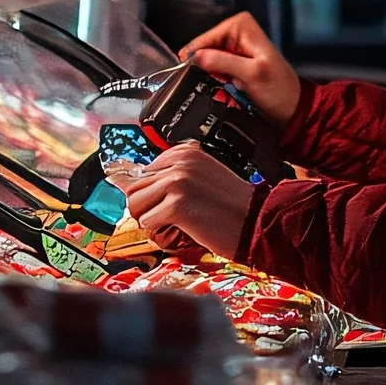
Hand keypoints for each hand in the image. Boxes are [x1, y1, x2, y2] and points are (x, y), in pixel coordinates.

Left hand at [109, 142, 255, 260]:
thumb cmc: (232, 206)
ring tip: (177, 222)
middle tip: (174, 217)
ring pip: (135, 205)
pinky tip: (183, 228)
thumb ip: (171, 176)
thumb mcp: (200, 178)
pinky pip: (148, 223)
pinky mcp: (177, 205)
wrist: (257, 221)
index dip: (153, 195)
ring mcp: (178, 181)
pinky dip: (161, 231)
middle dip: (148, 208)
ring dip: (151, 220)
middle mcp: (180, 162)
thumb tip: (128, 184)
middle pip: (134, 188)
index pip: (142, 173)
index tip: (172, 203)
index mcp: (184, 152)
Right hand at [180, 11, 300, 127]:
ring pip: (206, 59)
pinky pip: (214, 67)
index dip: (195, 56)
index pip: (205, 38)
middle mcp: (237, 31)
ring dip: (208, 74)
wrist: (291, 107)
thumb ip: (223, 62)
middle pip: (204, 47)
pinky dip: (214, 78)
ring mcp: (235, 46)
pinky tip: (222, 86)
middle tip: (208, 83)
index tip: (188, 73)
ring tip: (219, 85)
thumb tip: (196, 56)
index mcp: (241, 26)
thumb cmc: (279, 90)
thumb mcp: (251, 75)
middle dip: (203, 66)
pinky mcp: (234, 61)